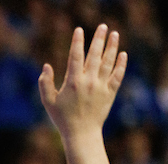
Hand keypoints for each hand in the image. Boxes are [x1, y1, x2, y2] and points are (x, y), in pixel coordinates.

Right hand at [38, 25, 126, 140]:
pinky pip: (117, 75)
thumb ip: (45, 84)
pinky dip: (121, 64)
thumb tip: (46, 66)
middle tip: (102, 26)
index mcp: (73, 82)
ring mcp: (101, 86)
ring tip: (114, 34)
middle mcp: (88, 81)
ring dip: (112, 47)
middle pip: (95, 55)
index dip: (77, 42)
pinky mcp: (110, 93)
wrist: (81, 134)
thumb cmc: (62, 118)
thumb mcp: (48, 102)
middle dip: (99, 39)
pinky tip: (123, 54)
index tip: (79, 30)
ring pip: (108, 62)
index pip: (75, 56)